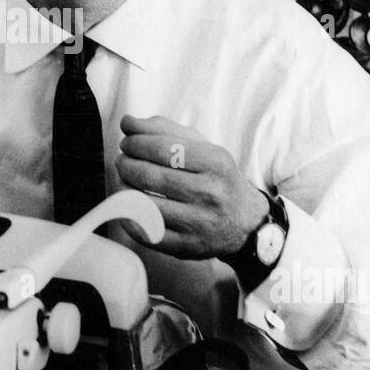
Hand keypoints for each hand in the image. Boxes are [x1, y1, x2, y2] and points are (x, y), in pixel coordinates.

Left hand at [115, 115, 269, 259]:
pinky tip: (128, 206)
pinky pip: (146, 233)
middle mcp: (210, 193)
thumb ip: (165, 131)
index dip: (136, 143)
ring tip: (123, 181)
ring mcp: (199, 223)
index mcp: (216, 163)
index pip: (164, 148)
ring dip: (123, 189)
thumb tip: (127, 122)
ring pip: (144, 205)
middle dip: (126, 164)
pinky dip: (129, 217)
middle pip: (151, 176)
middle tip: (123, 161)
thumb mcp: (203, 149)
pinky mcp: (187, 247)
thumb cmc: (217, 179)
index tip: (127, 142)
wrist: (246, 223)